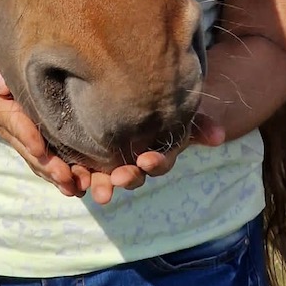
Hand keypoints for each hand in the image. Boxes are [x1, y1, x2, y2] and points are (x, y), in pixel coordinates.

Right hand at [0, 33, 81, 196]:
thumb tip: (1, 83)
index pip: (13, 121)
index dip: (27, 134)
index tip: (41, 148)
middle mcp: (9, 126)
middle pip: (28, 149)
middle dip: (47, 165)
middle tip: (67, 178)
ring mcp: (20, 134)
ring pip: (38, 159)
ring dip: (56, 175)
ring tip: (77, 187)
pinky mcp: (31, 136)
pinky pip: (43, 158)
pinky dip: (58, 172)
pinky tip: (77, 184)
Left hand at [71, 112, 226, 204]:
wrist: (138, 100)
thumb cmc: (164, 109)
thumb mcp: (181, 114)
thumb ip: (198, 124)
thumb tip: (219, 136)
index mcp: (155, 155)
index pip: (158, 163)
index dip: (155, 163)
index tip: (147, 159)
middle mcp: (133, 163)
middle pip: (130, 175)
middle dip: (125, 178)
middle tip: (118, 178)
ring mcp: (109, 162)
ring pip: (104, 177)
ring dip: (98, 183)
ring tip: (90, 186)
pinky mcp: (87, 156)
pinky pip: (79, 168)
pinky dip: (73, 173)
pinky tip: (65, 174)